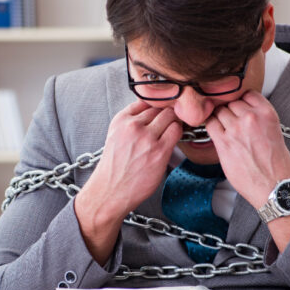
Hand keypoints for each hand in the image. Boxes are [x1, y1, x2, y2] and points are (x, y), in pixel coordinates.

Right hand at [75, 100, 181, 263]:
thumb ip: (132, 120)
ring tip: (170, 132)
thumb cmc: (115, 166)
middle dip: (166, 113)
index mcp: (121, 119)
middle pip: (161, 106)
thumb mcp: (116, 134)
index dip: (156, 106)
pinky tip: (173, 140)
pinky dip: (178, 133)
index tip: (160, 112)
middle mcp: (133, 126)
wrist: (110, 190)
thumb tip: (153, 109)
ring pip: (171, 116)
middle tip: (168, 123)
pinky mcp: (159, 152)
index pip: (147, 99)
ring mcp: (147, 138)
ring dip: (174, 123)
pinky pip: (177, 131)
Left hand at [205, 91, 289, 213]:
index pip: (247, 94)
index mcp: (266, 113)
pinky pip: (210, 124)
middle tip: (233, 123)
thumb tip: (241, 113)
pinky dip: (211, 126)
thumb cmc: (276, 163)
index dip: (242, 102)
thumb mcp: (274, 131)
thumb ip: (258, 118)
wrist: (275, 185)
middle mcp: (251, 118)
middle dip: (231, 111)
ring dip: (221, 119)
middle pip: (231, 102)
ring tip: (226, 130)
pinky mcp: (224, 142)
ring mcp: (236, 129)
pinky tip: (217, 133)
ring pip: (220, 111)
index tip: (240, 109)